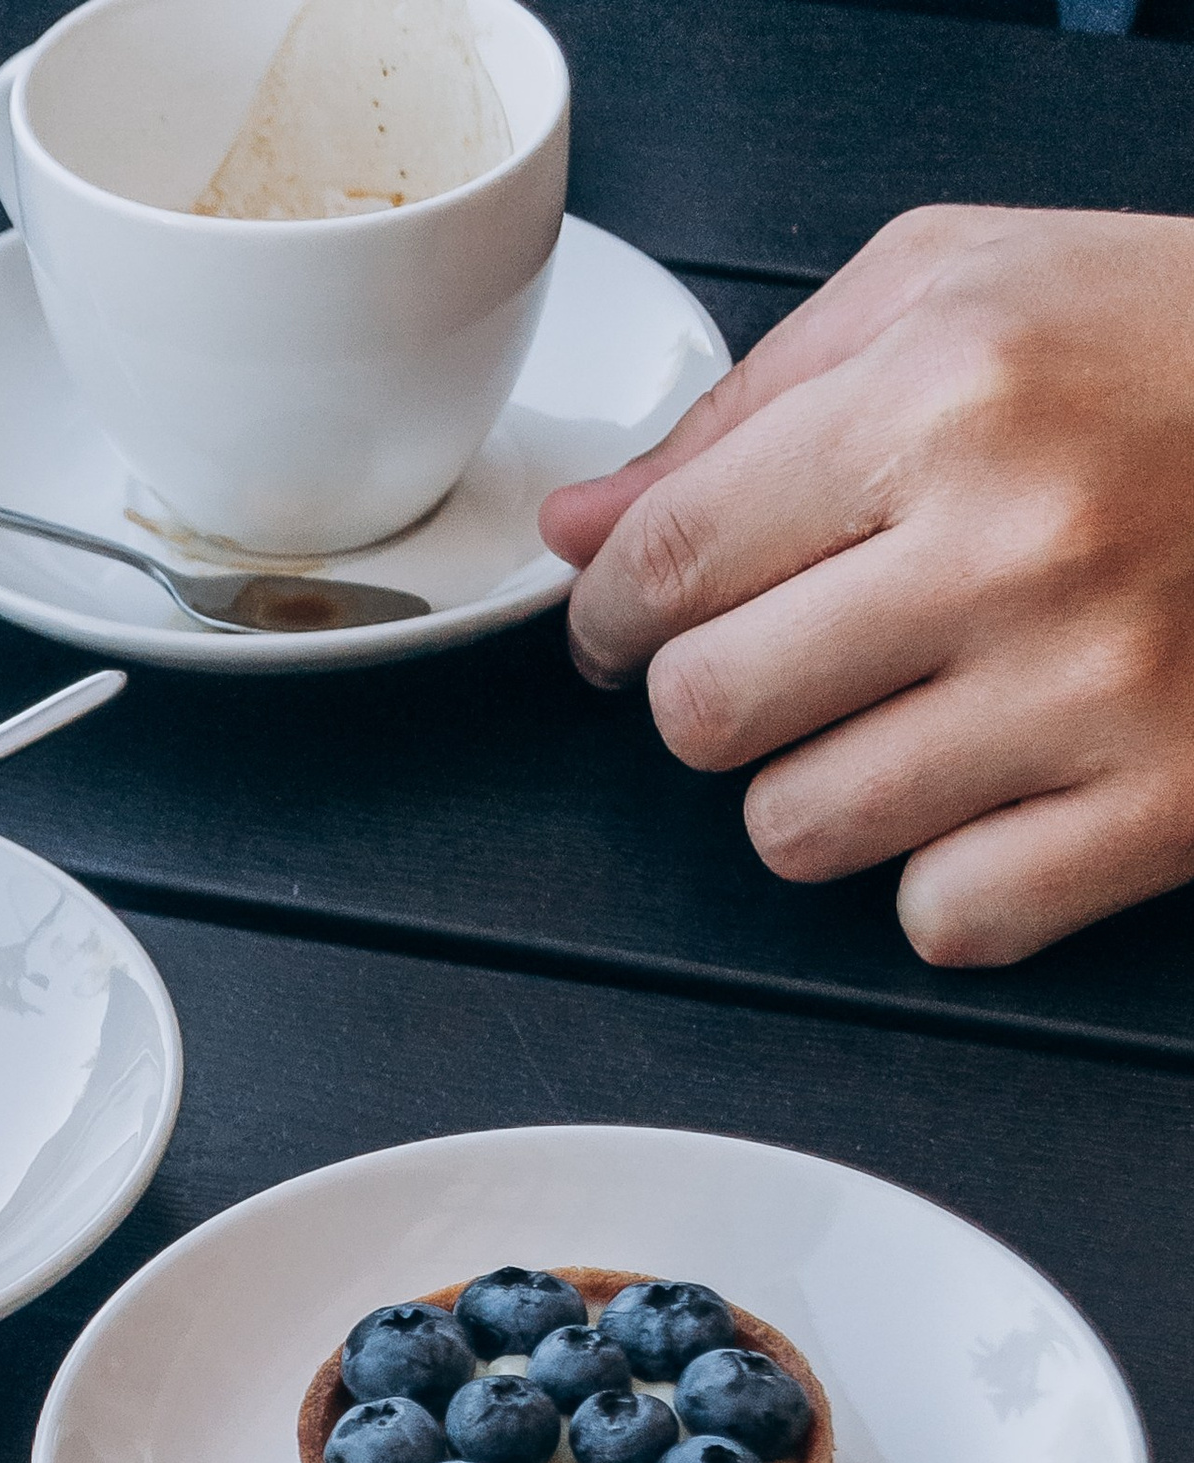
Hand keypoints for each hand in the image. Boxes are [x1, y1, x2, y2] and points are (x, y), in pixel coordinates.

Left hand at [539, 209, 1193, 967]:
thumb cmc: (1174, 346)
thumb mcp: (962, 288)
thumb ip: (749, 402)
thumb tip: (583, 526)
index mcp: (948, 394)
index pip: (667, 562)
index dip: (610, 615)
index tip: (623, 628)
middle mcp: (1015, 544)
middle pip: (705, 715)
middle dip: (715, 700)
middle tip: (784, 664)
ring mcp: (1089, 690)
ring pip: (800, 835)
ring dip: (821, 793)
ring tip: (906, 717)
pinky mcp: (1160, 810)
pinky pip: (944, 920)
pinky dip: (948, 881)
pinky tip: (999, 792)